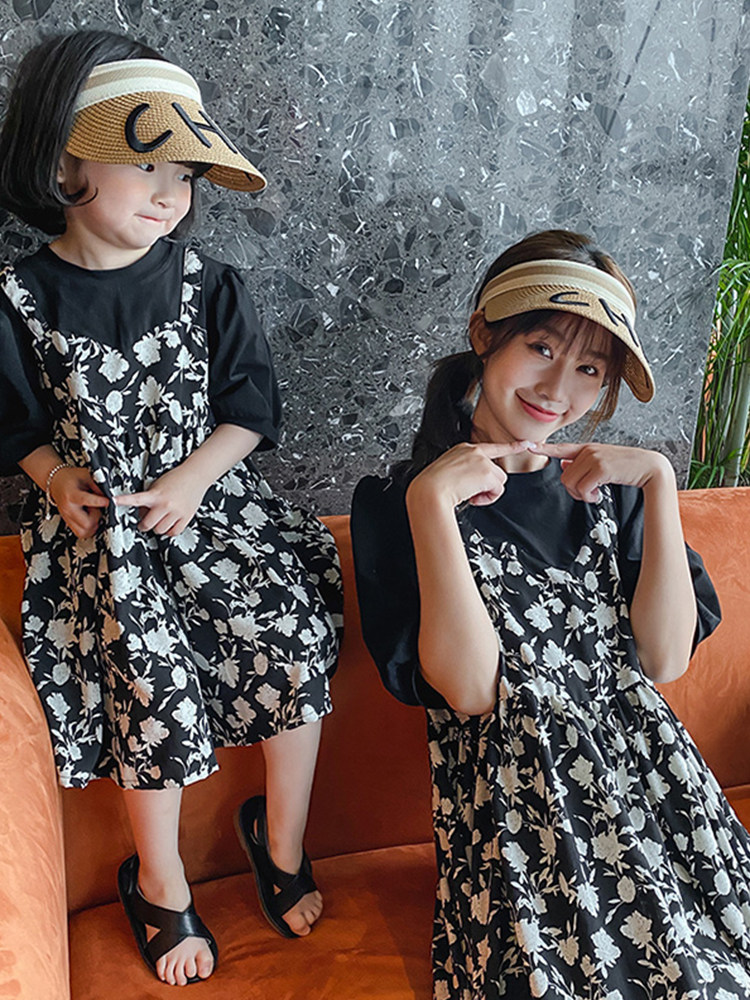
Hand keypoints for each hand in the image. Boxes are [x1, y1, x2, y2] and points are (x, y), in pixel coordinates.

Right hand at [49, 466, 108, 538]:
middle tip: (99, 508)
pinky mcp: (68, 523)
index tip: (108, 501)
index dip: (99, 502)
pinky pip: (81, 533)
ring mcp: (67, 517)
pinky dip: (89, 529)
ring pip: (84, 532)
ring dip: (94, 524)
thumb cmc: (71, 478)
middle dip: (97, 516)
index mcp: (71, 495)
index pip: (85, 500)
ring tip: (94, 513)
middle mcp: (68, 509)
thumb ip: (98, 485)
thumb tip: (110, 495)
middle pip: (86, 523)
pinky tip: (91, 519)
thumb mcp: (86, 475)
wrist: (56, 482)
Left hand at [115, 466, 207, 535]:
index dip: (123, 501)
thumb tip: (143, 514)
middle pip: (148, 525)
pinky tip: (169, 523)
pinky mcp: (186, 517)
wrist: (196, 476)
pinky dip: (169, 530)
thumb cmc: (176, 479)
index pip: (136, 499)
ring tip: (160, 519)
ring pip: (160, 530)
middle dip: (144, 524)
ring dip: (158, 527)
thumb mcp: (158, 485)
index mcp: (156, 495)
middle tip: (145, 521)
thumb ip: (149, 499)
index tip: (113, 501)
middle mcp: (166, 505)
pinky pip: (174, 532)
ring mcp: (176, 512)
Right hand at [408, 440, 533, 509]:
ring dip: (487, 493)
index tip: (526, 443)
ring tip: (470, 495)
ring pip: (499, 481)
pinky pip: (498, 490)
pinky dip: (488, 498)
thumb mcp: (447, 472)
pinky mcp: (487, 473)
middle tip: (471, 493)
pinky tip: (473, 497)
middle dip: (488, 486)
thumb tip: (473, 485)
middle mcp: (474, 452)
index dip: (511, 447)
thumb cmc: (432, 486)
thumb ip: (464, 472)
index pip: (492, 447)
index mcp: (463, 449)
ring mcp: (481, 461)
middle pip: (496, 471)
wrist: (430, 491)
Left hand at [534, 442, 673, 501]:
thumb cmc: (627, 468)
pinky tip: (599, 495)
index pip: (562, 449)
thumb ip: (583, 464)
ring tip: (596, 493)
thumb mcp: (603, 463)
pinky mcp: (601, 467)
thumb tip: (564, 467)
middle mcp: (588, 450)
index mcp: (587, 449)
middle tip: (589, 494)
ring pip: (571, 483)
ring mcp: (594, 457)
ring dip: (582, 495)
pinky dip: (589, 497)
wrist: (650, 468)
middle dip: (574, 490)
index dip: (544, 449)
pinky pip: (583, 488)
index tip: (529, 446)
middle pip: (564, 477)